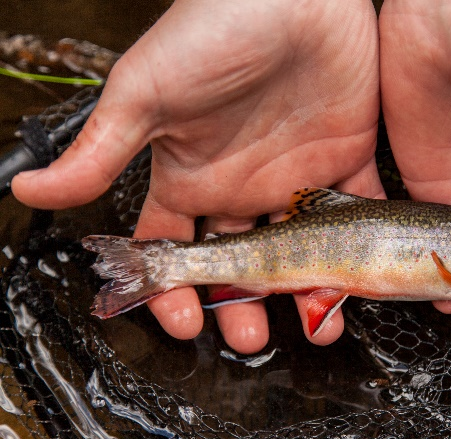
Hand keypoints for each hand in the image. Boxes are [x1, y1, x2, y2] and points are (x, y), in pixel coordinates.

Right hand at [11, 0, 381, 352]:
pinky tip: (361, 280)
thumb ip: (102, 151)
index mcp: (191, 177)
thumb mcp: (147, 93)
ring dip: (305, 293)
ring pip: (300, 254)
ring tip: (316, 325)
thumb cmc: (213, 29)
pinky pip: (357, 214)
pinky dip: (361, 249)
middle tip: (250, 339)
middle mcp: (242, 186)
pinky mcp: (345, 162)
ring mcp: (294, 179)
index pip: (176, 250)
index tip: (182, 323)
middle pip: (241, 265)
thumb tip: (30, 190)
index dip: (175, 291)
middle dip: (243, 307)